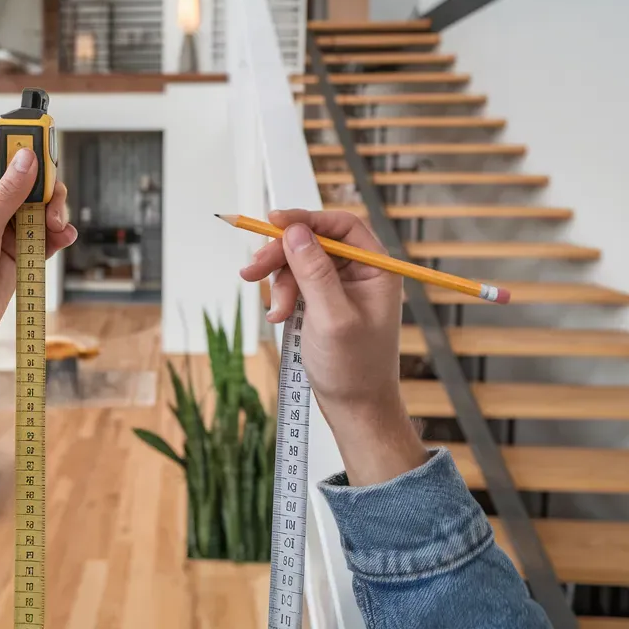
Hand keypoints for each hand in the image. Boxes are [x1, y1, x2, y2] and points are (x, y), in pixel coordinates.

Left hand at [0, 135, 76, 380]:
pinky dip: (59, 233)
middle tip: (51, 200)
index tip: (42, 132)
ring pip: (42, 204)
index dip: (19, 139)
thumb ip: (7, 194)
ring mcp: (5, 228)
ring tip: (54, 228)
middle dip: (45, 185)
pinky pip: (47, 233)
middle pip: (27, 177)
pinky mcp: (21, 250)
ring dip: (54, 211)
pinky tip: (62, 239)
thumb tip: (26, 159)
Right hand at [239, 209, 426, 484]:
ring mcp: (341, 288)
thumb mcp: (331, 318)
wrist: (355, 409)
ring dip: (279, 281)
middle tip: (252, 270)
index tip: (273, 222)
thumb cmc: (353, 368)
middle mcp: (360, 273)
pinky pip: (296, 283)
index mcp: (376, 270)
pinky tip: (278, 318)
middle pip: (314, 242)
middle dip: (282, 255)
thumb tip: (296, 231)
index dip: (307, 219)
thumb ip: (315, 272)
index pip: (341, 225)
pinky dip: (282, 296)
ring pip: (299, 262)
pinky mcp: (324, 302)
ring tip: (273, 312)